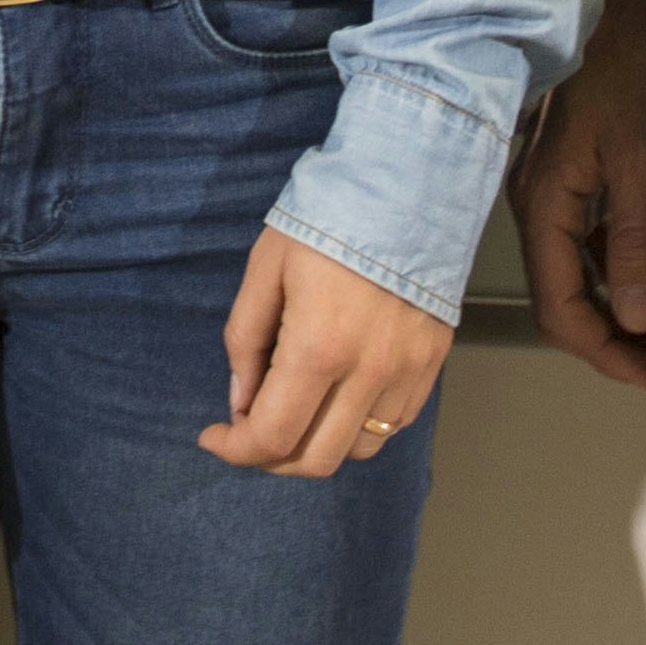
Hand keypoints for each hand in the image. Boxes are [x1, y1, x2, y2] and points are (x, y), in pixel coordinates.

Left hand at [204, 228, 452, 478]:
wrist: (406, 187)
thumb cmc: (325, 221)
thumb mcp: (265, 269)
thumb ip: (246, 341)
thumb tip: (241, 403)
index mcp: (318, 349)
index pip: (272, 435)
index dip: (236, 449)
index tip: (213, 436)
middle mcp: (368, 374)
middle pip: (316, 459)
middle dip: (272, 457)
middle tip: (250, 429)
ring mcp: (406, 374)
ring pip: (358, 450)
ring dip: (318, 444)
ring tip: (297, 410)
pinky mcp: (431, 366)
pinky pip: (394, 425)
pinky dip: (359, 426)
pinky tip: (338, 394)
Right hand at [511, 0, 645, 388]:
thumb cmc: (622, 63)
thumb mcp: (640, 152)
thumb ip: (636, 239)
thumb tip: (636, 322)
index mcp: (544, 203)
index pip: (563, 309)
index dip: (607, 354)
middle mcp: (532, 202)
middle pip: (562, 296)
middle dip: (613, 338)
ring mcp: (543, 184)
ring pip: (571, 269)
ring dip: (615, 305)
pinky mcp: (561, 167)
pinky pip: (579, 238)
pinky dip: (612, 267)